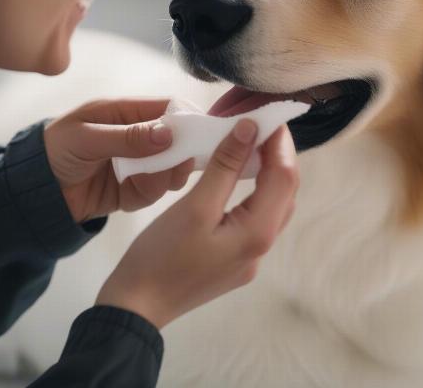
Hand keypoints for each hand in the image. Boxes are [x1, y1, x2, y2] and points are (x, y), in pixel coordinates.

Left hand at [43, 98, 194, 222]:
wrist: (31, 194)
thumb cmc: (52, 151)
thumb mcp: (86, 138)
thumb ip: (127, 137)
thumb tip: (168, 134)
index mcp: (124, 113)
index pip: (165, 108)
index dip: (186, 117)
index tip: (203, 130)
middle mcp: (135, 138)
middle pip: (174, 141)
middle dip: (183, 150)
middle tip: (190, 160)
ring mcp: (135, 165)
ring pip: (168, 167)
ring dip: (170, 172)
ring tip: (169, 175)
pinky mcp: (130, 190)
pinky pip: (152, 190)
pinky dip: (152, 190)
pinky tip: (143, 188)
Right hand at [96, 119, 298, 329]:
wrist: (137, 308)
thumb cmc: (161, 256)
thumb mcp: (195, 206)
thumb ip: (226, 166)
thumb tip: (250, 128)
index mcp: (258, 233)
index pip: (285, 176)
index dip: (280, 142)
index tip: (269, 115)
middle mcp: (263, 246)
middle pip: (285, 191)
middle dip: (279, 154)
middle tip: (263, 125)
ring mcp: (251, 255)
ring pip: (274, 204)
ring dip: (270, 172)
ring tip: (255, 143)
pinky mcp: (237, 258)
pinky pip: (258, 216)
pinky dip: (257, 190)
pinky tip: (242, 176)